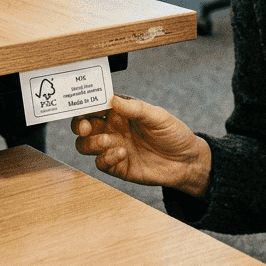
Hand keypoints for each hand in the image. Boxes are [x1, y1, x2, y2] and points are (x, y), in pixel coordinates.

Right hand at [71, 94, 211, 196]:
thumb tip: (112, 99)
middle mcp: (112, 129)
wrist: (186, 161)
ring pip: (86, 145)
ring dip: (91, 143)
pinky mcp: (117, 166)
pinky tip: (121, 153)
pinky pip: (101, 163)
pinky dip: (106, 158)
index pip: (95, 105)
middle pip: (83, 125)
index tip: (83, 105)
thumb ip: (134, 108)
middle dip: (79, 125)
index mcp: (120, 112)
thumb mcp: (157, 116)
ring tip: (109, 141)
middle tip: (85, 127)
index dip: (85, 104)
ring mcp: (113, 148)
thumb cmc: (173, 134)